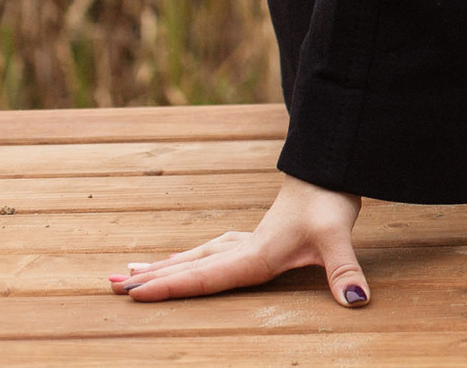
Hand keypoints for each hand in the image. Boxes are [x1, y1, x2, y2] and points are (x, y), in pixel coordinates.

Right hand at [108, 174, 368, 304]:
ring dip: (162, 267)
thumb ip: (345, 270)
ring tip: (125, 274)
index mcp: (255, 255)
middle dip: (151, 279)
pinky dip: (187, 259)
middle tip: (110, 287)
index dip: (171, 287)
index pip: (206, 276)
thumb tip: (357, 300)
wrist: (332, 167)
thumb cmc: (332, 201)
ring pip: (195, 256)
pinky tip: (177, 261)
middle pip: (189, 267)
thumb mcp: (341, 237)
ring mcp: (246, 240)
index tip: (134, 294)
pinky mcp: (255, 237)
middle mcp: (243, 248)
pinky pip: (210, 251)